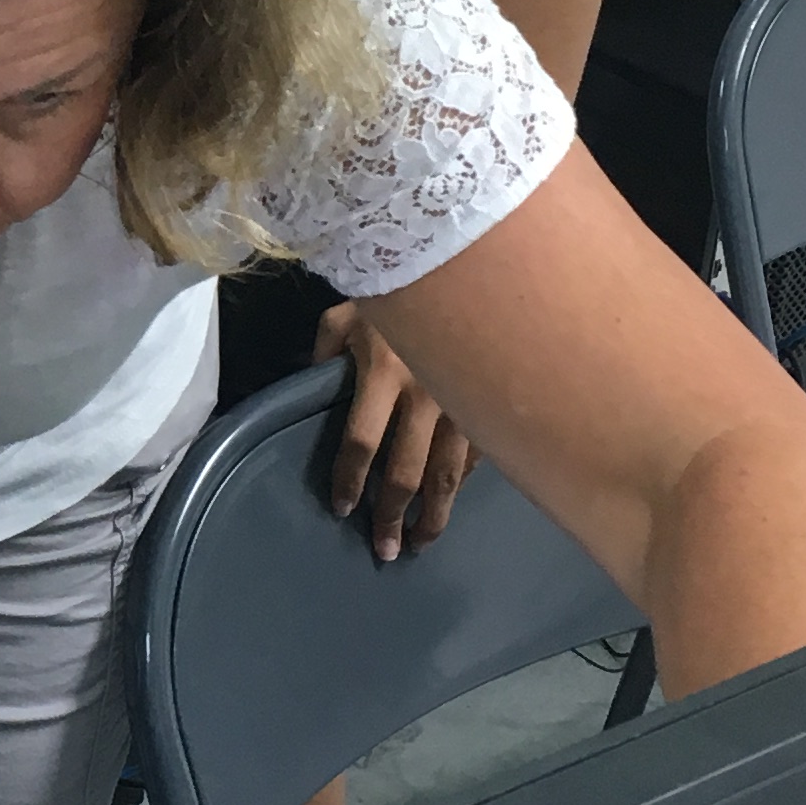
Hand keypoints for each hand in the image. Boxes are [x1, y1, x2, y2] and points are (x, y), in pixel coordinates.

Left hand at [314, 299, 471, 561]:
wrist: (461, 253)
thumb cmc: (394, 281)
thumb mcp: (348, 310)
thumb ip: (326, 351)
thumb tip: (313, 386)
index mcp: (384, 371)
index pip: (362, 442)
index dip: (351, 480)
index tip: (343, 509)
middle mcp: (427, 393)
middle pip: (407, 471)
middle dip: (393, 516)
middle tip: (384, 550)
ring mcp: (466, 400)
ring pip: (450, 474)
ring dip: (435, 515)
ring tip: (421, 544)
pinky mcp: (492, 400)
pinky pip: (478, 453)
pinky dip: (463, 482)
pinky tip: (451, 500)